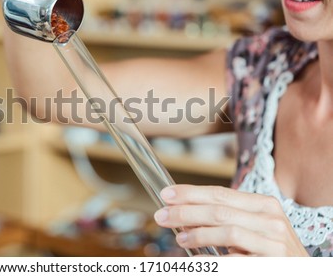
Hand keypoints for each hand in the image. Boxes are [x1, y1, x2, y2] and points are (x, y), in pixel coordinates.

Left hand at [154, 184, 308, 255]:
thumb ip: (226, 216)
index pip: (221, 193)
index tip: (166, 195)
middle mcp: (271, 219)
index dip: (191, 193)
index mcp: (263, 204)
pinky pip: (234, 260)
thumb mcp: (253, 226)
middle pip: (219, 210)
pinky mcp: (272, 264)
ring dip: (197, 233)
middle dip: (185, 211)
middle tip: (161, 215)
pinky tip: (196, 260)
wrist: (301, 272)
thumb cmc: (271, 249)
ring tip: (178, 237)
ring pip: (227, 231)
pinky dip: (212, 260)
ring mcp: (274, 242)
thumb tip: (186, 211)